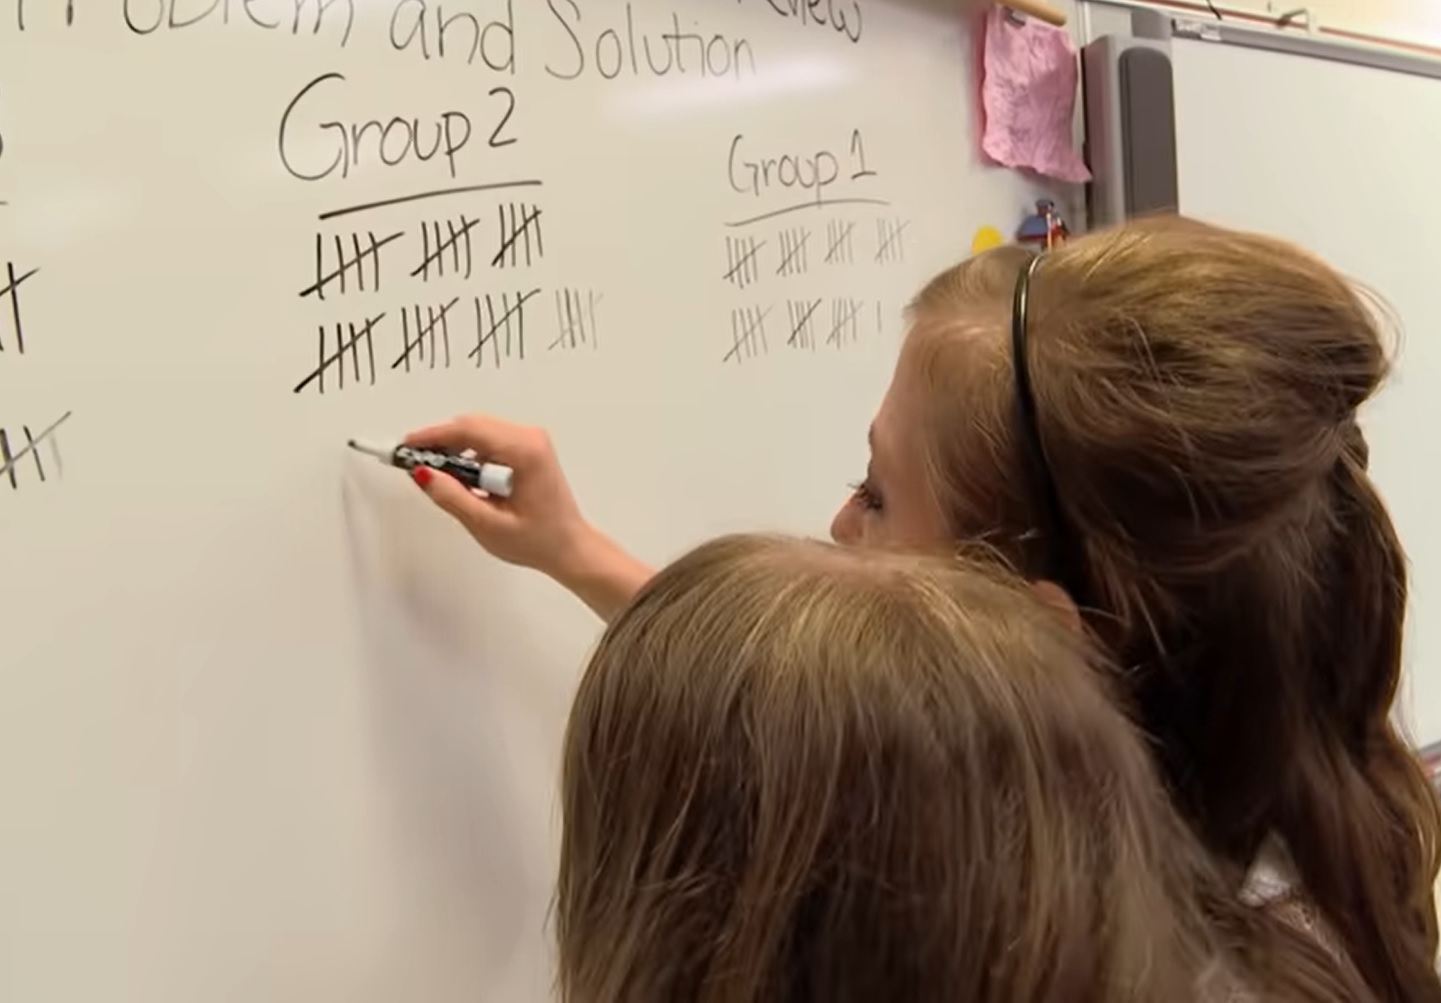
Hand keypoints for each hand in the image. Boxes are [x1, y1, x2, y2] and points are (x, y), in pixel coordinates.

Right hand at [403, 413, 588, 577]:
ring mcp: (531, 441)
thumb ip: (453, 498)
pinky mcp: (528, 449)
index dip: (433, 436)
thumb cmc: (538, 540)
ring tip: (434, 473)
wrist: (569, 547)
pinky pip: (490, 440)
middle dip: (440, 440)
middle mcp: (531, 438)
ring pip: (480, 430)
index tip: (407, 447)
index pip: (469, 430)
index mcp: (525, 452)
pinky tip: (458, 475)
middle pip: (473, 425)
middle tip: (413, 461)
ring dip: (454, 446)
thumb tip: (423, 474)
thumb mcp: (488, 525)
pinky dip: (468, 452)